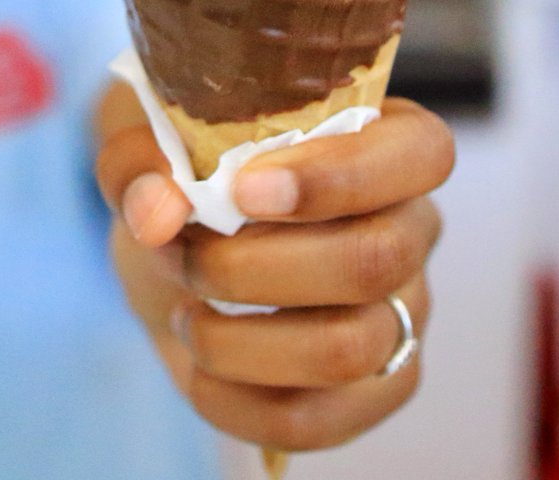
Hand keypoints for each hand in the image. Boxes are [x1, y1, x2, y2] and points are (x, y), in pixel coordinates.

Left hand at [94, 83, 454, 452]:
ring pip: (350, 348)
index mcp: (381, 140)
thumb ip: (140, 162)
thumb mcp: (142, 143)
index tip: (243, 189)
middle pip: (375, 259)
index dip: (339, 176)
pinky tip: (195, 362)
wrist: (169, 240)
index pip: (418, 152)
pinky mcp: (368, 390)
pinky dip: (233, 399)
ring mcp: (399, 313)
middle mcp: (409, 225)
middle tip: (181, 253)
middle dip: (255, 265)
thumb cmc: (180, 170)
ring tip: (183, 309)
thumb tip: (159, 210)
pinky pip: (314, 418)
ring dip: (238, 338)